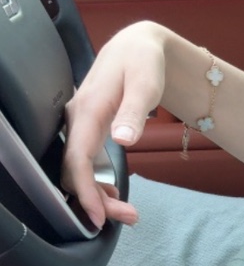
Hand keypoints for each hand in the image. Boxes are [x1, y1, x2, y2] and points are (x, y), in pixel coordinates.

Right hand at [61, 21, 169, 226]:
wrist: (140, 46)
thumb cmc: (144, 63)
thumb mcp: (145, 85)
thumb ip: (134, 113)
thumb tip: (123, 139)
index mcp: (87, 111)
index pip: (77, 160)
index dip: (85, 191)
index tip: (98, 217)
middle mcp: (77, 119)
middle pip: (75, 171)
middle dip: (96, 200)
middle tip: (129, 219)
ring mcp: (81, 125)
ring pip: (79, 170)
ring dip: (99, 195)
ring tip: (128, 213)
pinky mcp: (89, 129)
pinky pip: (85, 162)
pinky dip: (98, 182)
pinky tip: (115, 195)